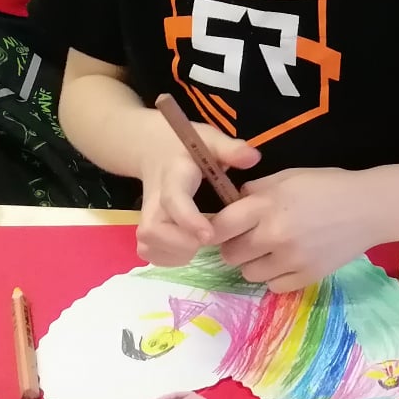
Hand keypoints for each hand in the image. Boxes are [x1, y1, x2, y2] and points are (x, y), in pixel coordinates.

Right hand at [135, 116, 257, 267]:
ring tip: (199, 244)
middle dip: (181, 244)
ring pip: (149, 244)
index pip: (173, 199)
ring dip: (176, 253)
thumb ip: (230, 149)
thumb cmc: (187, 147)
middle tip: (209, 240)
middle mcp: (154, 199)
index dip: (188, 219)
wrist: (153, 148)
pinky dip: (168, 259)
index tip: (208, 235)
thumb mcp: (210, 139)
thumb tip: (253, 158)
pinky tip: (187, 250)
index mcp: (173, 176)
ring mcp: (146, 216)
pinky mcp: (145, 230)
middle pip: (154, 229)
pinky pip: (150, 253)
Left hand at [214, 168, 381, 290]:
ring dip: (254, 263)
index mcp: (267, 206)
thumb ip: (256, 190)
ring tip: (271, 250)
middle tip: (249, 238)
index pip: (220, 227)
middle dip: (235, 246)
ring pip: (249, 273)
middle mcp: (275, 235)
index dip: (216, 229)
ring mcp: (291, 259)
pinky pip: (273, 286)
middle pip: (230, 254)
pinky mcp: (307, 277)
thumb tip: (232, 204)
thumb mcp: (289, 176)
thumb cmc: (328, 186)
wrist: (371, 208)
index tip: (222, 229)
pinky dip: (275, 276)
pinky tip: (287, 261)